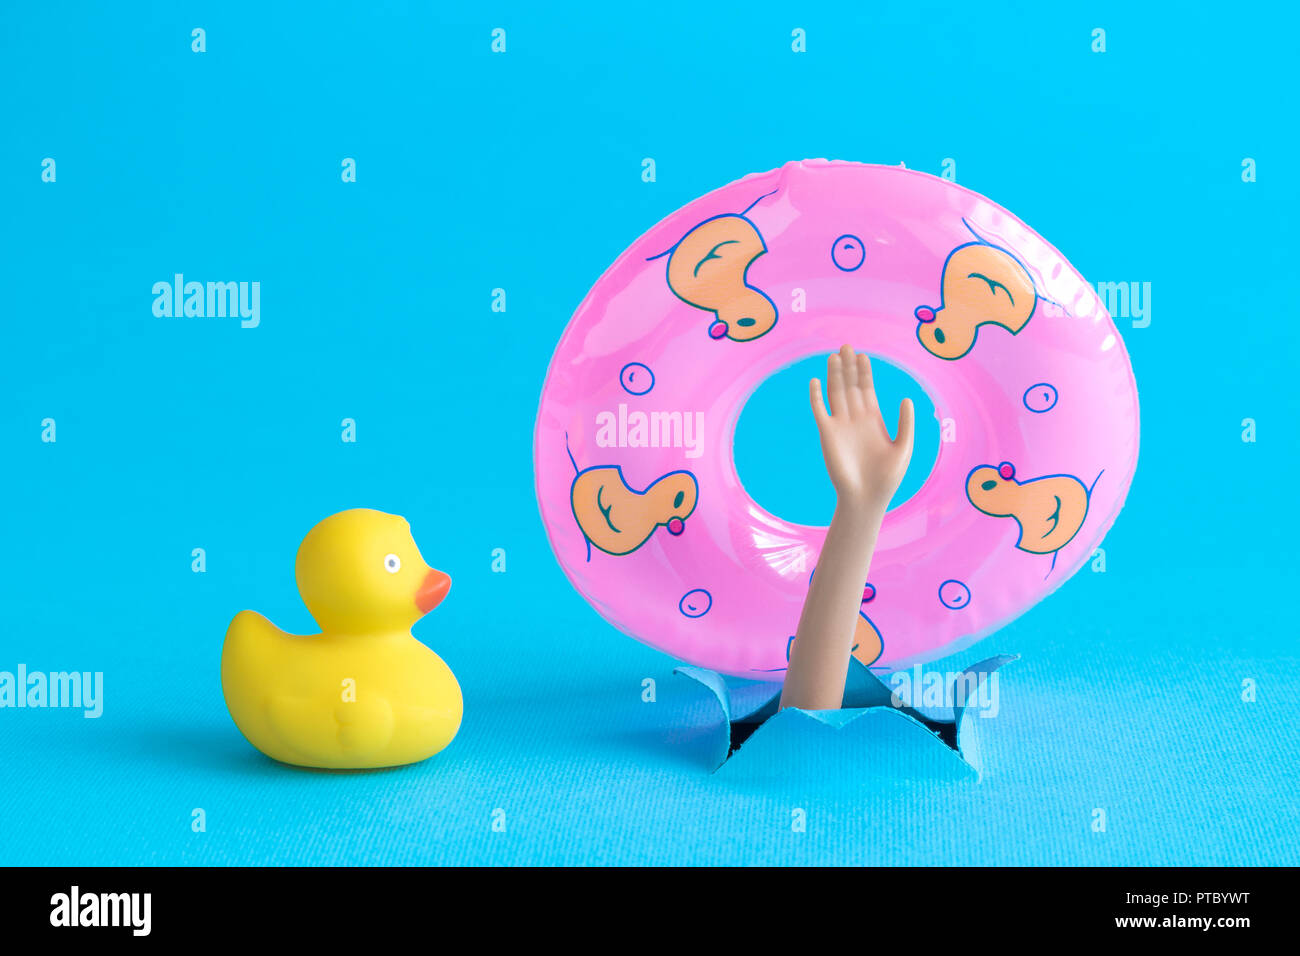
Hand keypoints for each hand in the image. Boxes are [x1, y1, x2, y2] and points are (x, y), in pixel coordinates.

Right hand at [810, 345, 914, 510]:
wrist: (866, 498)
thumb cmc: (888, 478)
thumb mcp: (904, 447)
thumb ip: (905, 423)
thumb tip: (906, 398)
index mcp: (874, 420)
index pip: (868, 389)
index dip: (865, 372)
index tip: (864, 355)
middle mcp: (856, 419)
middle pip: (850, 386)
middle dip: (849, 367)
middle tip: (846, 346)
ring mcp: (841, 425)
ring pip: (836, 394)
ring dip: (834, 375)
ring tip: (833, 356)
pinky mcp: (827, 435)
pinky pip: (820, 411)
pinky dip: (816, 396)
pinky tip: (815, 381)